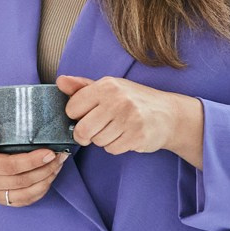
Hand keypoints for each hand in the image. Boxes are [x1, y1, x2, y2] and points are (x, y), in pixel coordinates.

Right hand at [0, 108, 66, 208]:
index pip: (9, 166)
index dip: (32, 161)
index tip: (50, 152)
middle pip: (20, 182)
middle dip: (45, 170)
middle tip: (61, 155)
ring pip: (25, 194)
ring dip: (46, 181)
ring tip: (58, 165)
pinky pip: (23, 201)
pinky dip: (40, 191)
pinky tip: (50, 177)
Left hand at [57, 75, 203, 165]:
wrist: (169, 114)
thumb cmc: (134, 100)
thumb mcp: (110, 88)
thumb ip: (82, 87)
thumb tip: (60, 81)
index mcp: (107, 85)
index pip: (72, 107)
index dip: (77, 115)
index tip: (88, 114)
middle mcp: (117, 100)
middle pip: (82, 129)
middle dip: (86, 134)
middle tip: (98, 128)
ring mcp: (128, 118)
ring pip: (97, 141)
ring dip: (104, 139)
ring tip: (117, 129)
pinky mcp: (137, 135)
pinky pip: (112, 149)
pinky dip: (116, 146)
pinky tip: (126, 135)